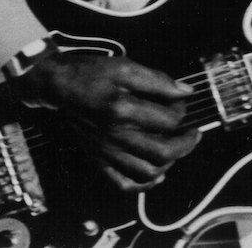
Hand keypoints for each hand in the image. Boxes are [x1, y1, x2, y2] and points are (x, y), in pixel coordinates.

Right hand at [12, 53, 200, 192]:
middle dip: (186, 144)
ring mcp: (106, 151)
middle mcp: (115, 135)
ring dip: (170, 163)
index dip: (182, 109)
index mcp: (122, 110)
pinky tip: (157, 173)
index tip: (181, 101)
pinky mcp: (98, 159)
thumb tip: (186, 91)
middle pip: (162, 152)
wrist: (58, 87)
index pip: (169, 120)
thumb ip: (158, 80)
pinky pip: (122, 183)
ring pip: (146, 172)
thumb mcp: (125, 67)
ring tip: (176, 148)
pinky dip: (144, 184)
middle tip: (194, 132)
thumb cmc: (91, 74)